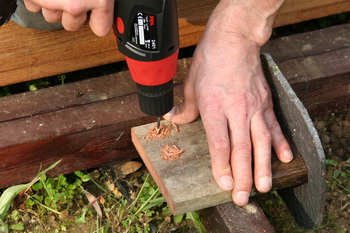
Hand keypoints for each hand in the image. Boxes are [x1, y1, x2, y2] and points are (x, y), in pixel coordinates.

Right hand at [24, 0, 113, 35]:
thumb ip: (103, 0)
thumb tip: (110, 13)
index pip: (101, 30)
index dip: (98, 20)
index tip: (97, 17)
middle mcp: (76, 4)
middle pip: (74, 26)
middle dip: (73, 13)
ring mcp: (53, 2)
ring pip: (54, 17)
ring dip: (56, 5)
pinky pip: (35, 7)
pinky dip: (38, 0)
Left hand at [164, 0, 291, 205]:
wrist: (234, 40)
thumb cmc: (210, 61)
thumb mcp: (191, 84)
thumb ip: (185, 108)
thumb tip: (173, 119)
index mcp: (214, 106)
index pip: (218, 143)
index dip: (220, 166)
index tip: (222, 184)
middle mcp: (235, 109)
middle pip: (241, 148)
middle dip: (242, 176)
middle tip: (243, 197)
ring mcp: (253, 106)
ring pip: (260, 142)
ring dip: (263, 167)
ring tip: (265, 186)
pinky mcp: (265, 102)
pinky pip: (274, 126)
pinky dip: (280, 143)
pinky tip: (284, 158)